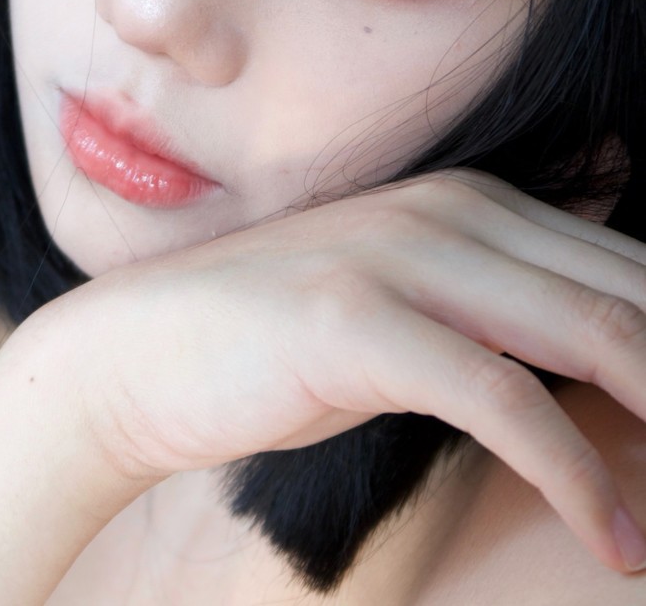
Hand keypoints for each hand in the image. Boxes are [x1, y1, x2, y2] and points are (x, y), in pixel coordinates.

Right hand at [48, 171, 645, 574]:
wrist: (145, 346)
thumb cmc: (287, 343)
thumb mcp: (414, 311)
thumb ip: (502, 310)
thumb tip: (607, 348)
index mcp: (474, 202)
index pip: (624, 265)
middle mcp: (452, 210)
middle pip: (625, 294)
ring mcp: (402, 255)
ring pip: (587, 331)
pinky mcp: (356, 317)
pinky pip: (500, 397)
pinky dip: (573, 475)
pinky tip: (611, 540)